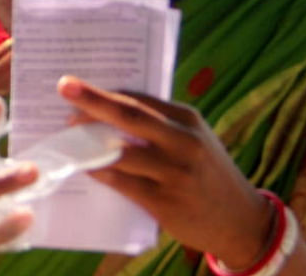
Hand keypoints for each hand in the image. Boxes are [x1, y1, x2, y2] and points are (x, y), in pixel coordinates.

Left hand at [59, 77, 271, 267]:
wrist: (242, 221)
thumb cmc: (206, 174)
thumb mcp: (192, 141)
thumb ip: (160, 127)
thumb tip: (106, 113)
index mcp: (188, 119)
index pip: (138, 99)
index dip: (104, 92)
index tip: (73, 85)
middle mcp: (183, 142)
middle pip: (129, 115)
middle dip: (93, 99)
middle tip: (63, 87)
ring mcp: (175, 172)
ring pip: (120, 151)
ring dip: (89, 143)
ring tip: (68, 138)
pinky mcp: (166, 201)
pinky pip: (122, 182)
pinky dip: (100, 172)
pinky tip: (85, 167)